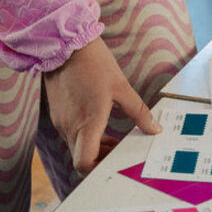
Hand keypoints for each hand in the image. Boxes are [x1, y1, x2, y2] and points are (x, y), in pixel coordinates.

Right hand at [43, 36, 160, 175]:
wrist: (65, 42)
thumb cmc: (94, 62)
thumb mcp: (121, 86)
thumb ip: (138, 112)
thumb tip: (154, 128)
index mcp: (86, 122)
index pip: (84, 163)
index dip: (98, 169)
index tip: (114, 162)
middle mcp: (69, 126)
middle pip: (82, 158)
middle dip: (101, 159)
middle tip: (119, 150)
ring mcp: (60, 120)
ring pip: (76, 147)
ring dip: (93, 147)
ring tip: (113, 137)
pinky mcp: (56, 113)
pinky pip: (71, 134)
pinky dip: (84, 135)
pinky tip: (98, 122)